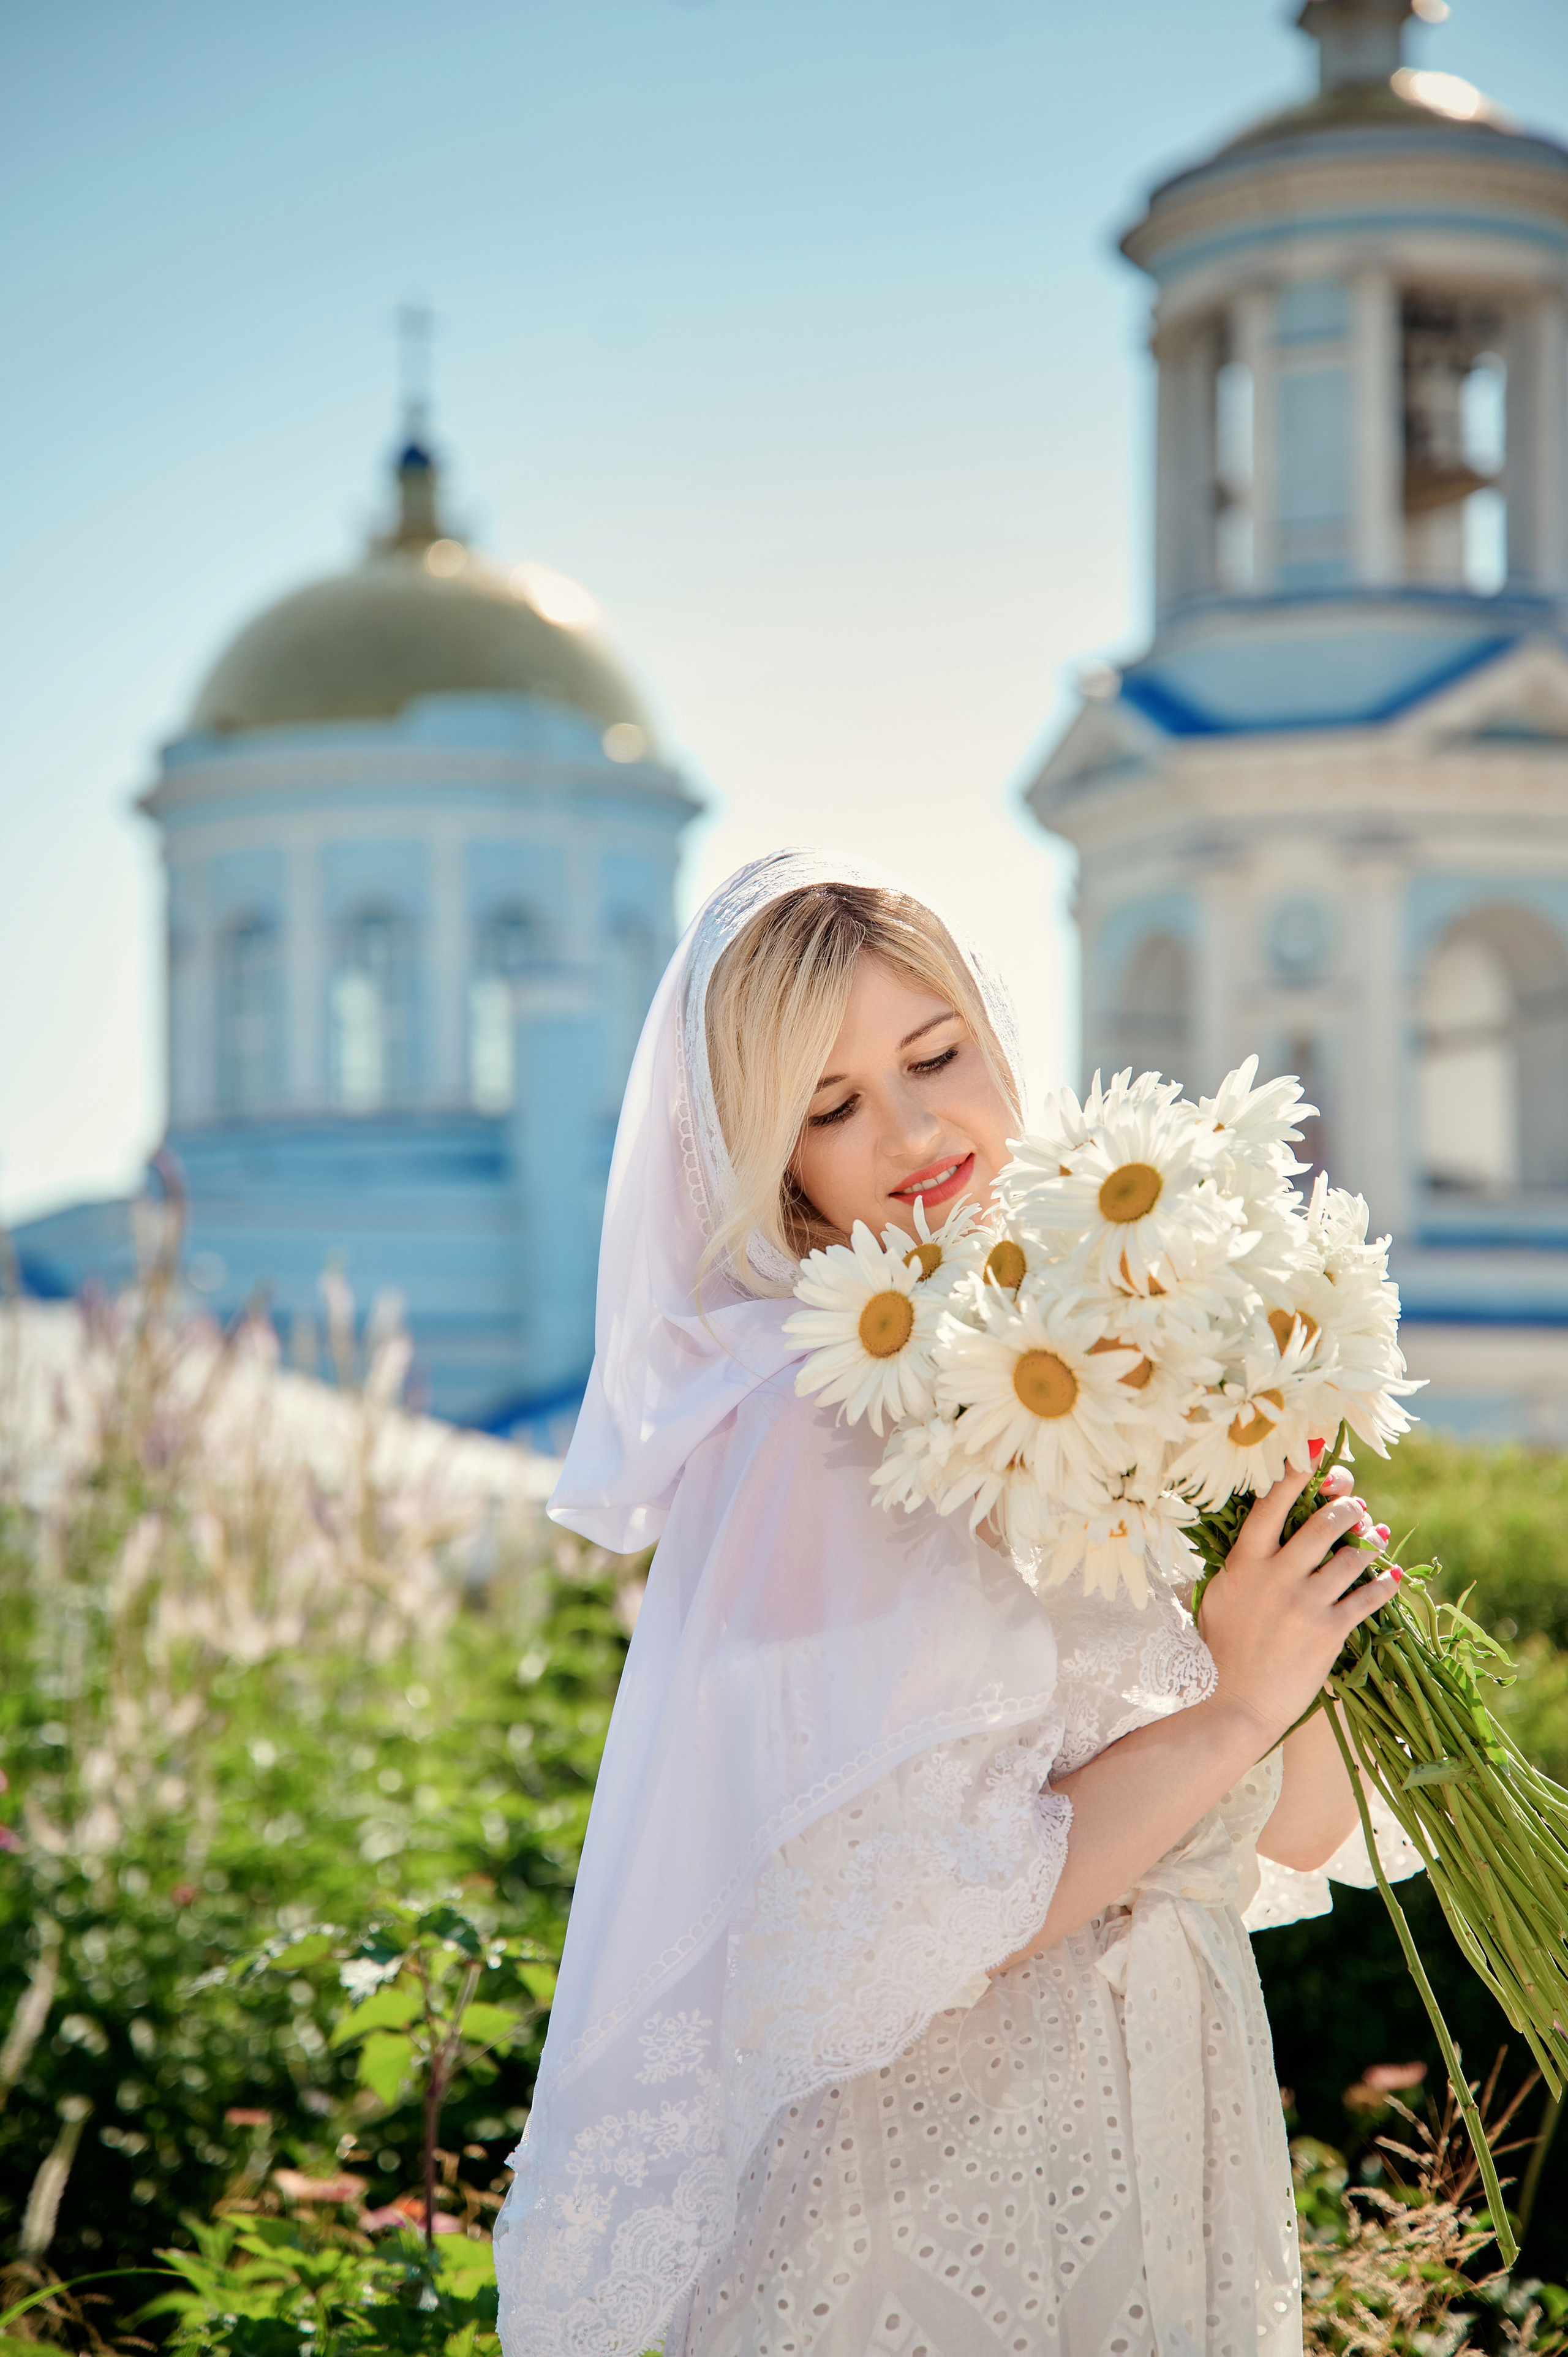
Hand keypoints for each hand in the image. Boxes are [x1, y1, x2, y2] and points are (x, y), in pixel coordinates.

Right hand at [1196, 1463, 1398, 1745]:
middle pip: (1322, 1522)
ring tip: (1376, 1534)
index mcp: (1245, 1563)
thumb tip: (1254, 1539)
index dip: (1297, 1473)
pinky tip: (1392, 1576)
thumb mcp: (1218, 1598)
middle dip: (1345, 1505)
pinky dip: (1385, 1584)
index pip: (1272, 1504)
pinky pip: (1367, 1597)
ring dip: (1369, 1541)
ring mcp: (1305, 1603)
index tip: (1316, 1452)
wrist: (1234, 1704)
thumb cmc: (1219, 1651)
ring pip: (1351, 1556)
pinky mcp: (1330, 1632)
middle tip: (1353, 1502)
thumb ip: (1238, 1566)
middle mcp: (1277, 1576)